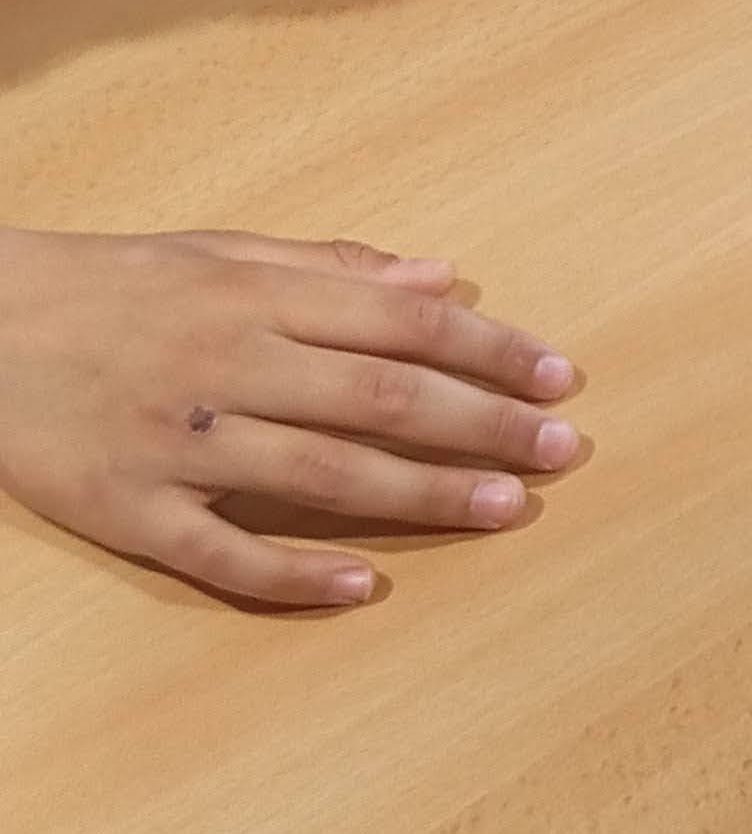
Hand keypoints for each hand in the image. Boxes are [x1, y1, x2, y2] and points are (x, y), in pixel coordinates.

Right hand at [0, 228, 583, 610]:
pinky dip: (296, 574)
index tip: (561, 376)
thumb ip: (329, 267)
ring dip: (424, 493)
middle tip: (564, 450)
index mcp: (254, 298)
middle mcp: (228, 366)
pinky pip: (223, 554)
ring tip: (506, 507)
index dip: (491, 350)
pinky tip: (365, 584)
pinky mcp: (130, 510)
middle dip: (484, 424)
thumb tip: (442, 277)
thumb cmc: (105, 286)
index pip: (402, 324)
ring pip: (322, 473)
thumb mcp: (215, 250)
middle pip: (381, 398)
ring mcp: (180, 443)